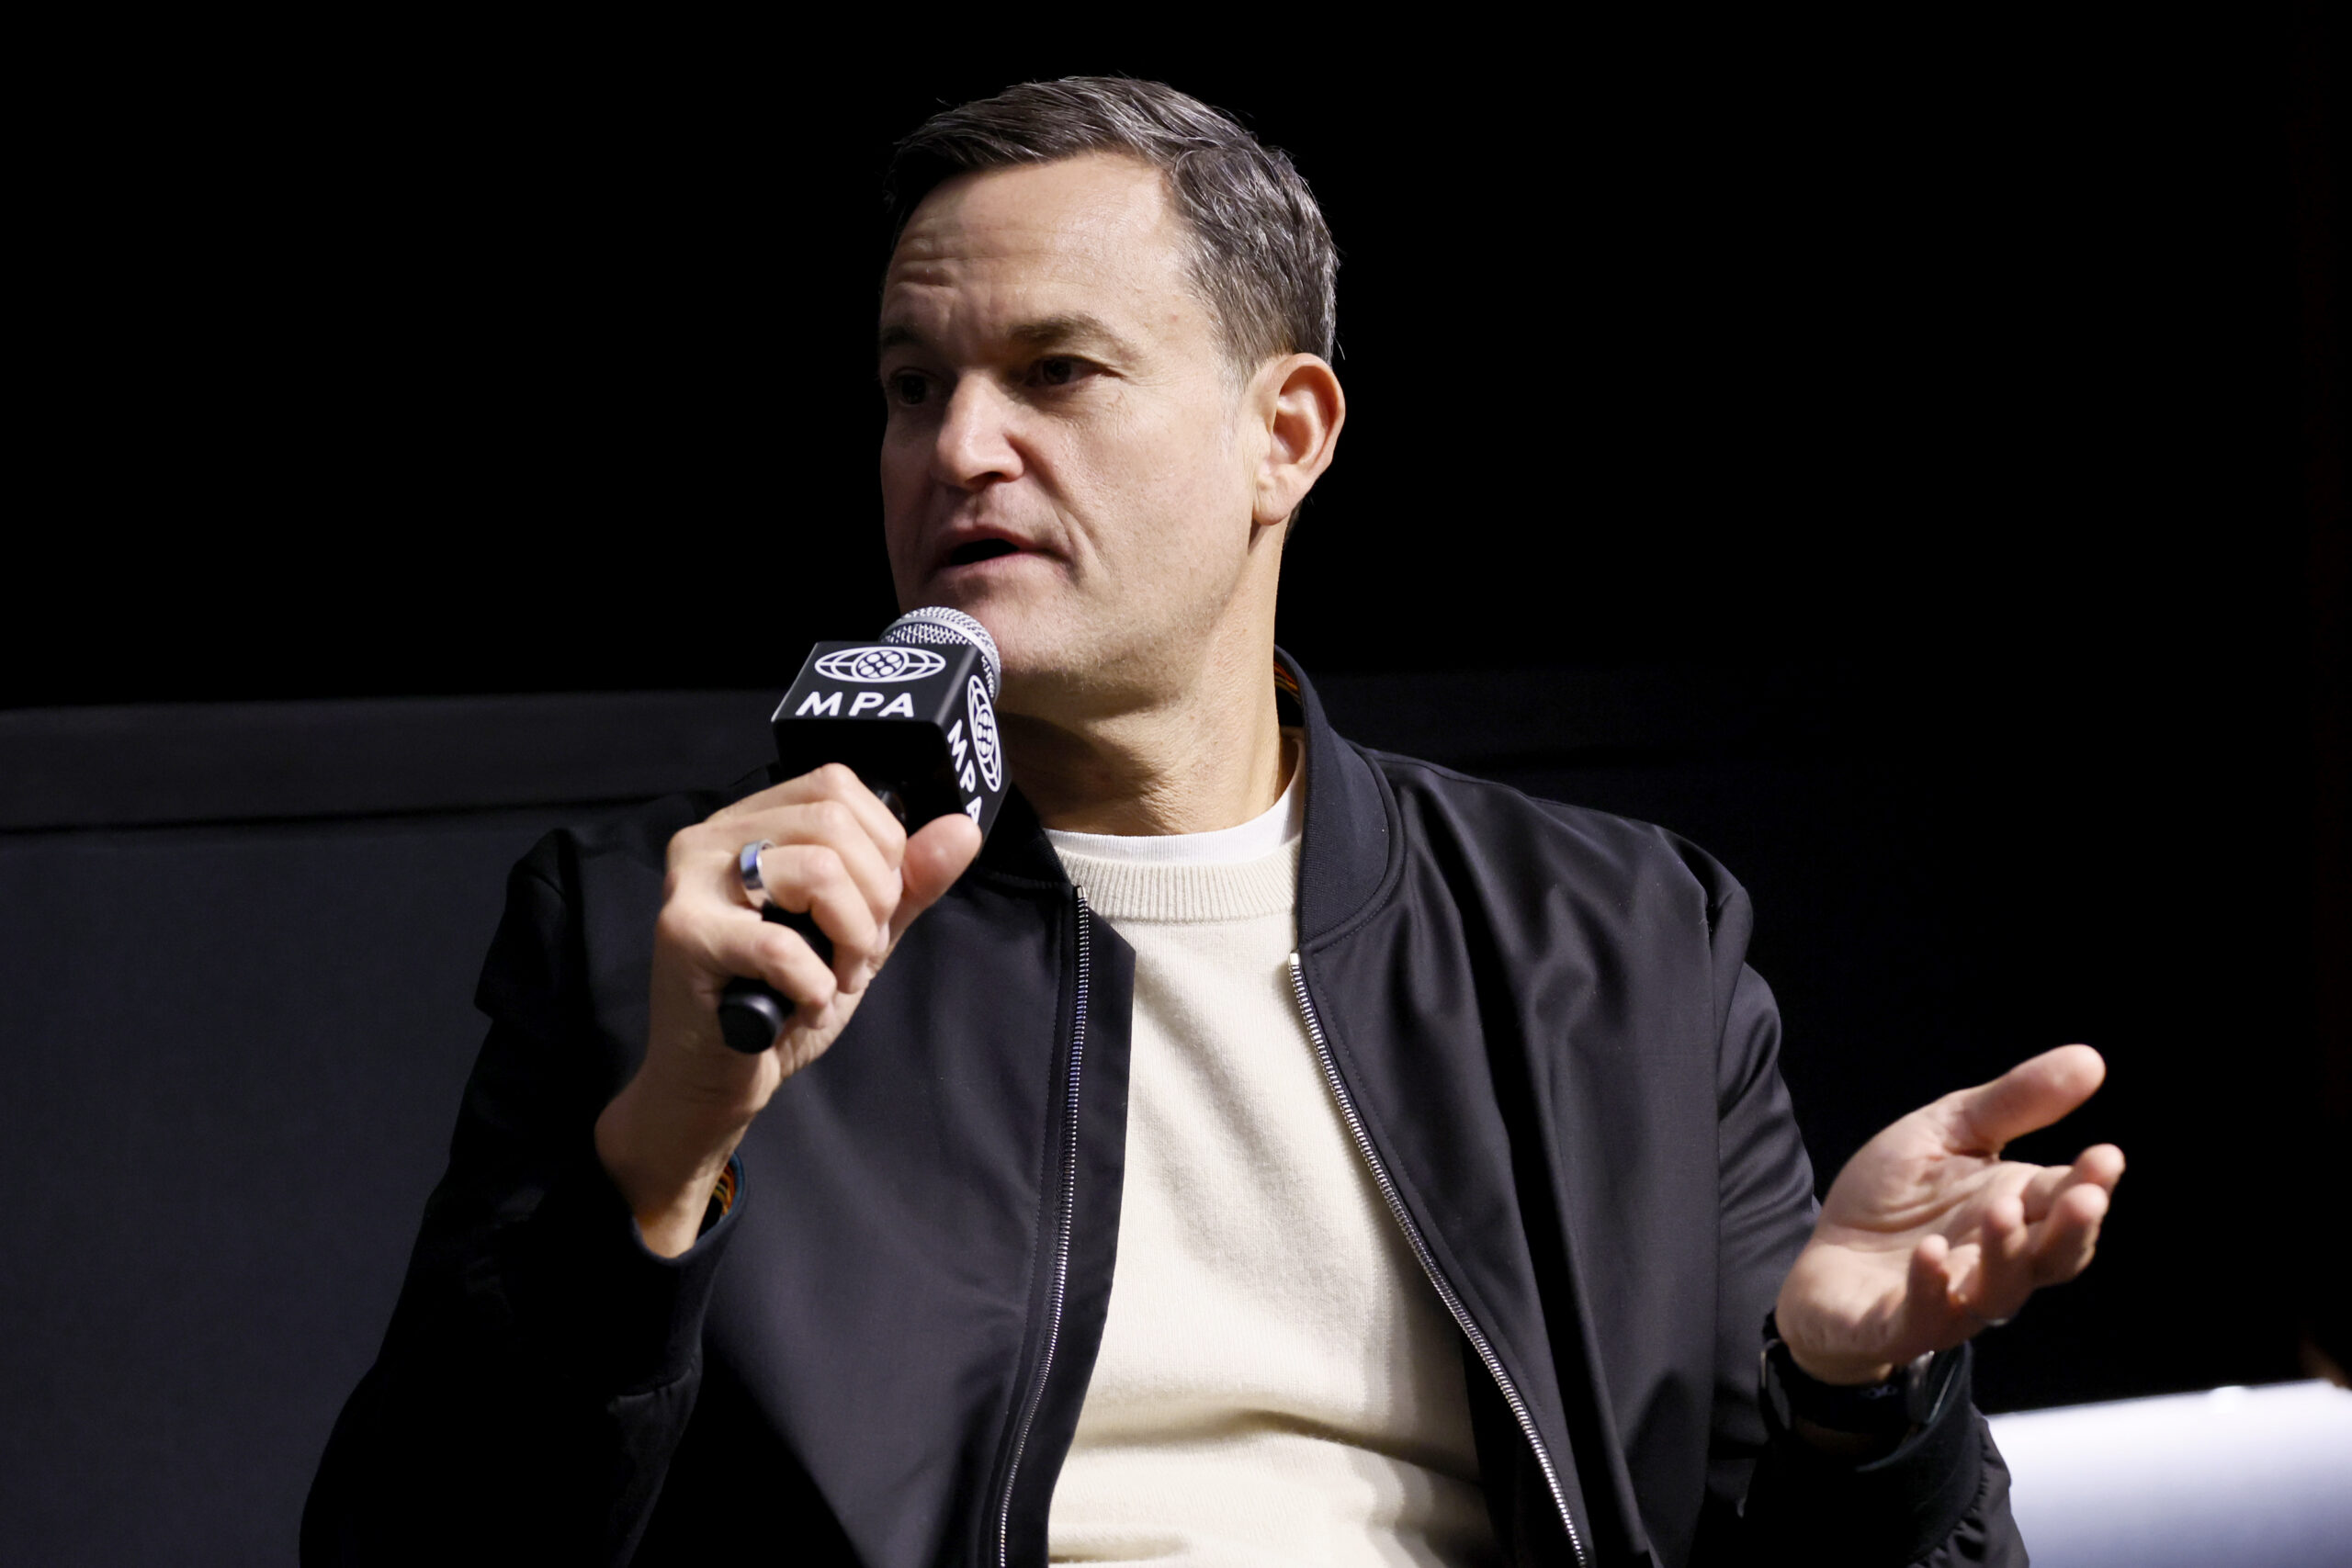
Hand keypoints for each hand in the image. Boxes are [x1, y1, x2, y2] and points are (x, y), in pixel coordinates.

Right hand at [596, 764, 983, 1254]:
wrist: (716, 1079)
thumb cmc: (780, 1001)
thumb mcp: (860, 935)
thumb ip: (909, 884)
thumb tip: (962, 829)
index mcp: (751, 822)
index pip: (836, 787)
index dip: (881, 851)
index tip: (874, 914)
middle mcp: (714, 836)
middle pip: (833, 822)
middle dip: (875, 900)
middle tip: (856, 956)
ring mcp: (693, 881)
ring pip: (818, 870)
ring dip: (851, 940)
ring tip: (833, 979)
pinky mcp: (684, 935)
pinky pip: (783, 946)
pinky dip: (815, 984)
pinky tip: (804, 1003)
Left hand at [1774, 1044, 2124, 1384]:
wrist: (1825, 1256)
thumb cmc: (1894, 1197)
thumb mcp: (1946, 1133)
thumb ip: (2013, 1103)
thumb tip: (2090, 1059)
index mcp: (2014, 1212)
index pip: (2065, 1203)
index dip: (2089, 1184)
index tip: (2107, 1155)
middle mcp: (1993, 1262)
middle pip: (2050, 1257)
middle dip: (2071, 1229)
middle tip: (2085, 1196)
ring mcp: (1950, 1300)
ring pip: (1998, 1293)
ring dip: (2005, 1255)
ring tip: (2002, 1209)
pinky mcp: (1897, 1324)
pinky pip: (1923, 1318)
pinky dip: (1930, 1289)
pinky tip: (1931, 1253)